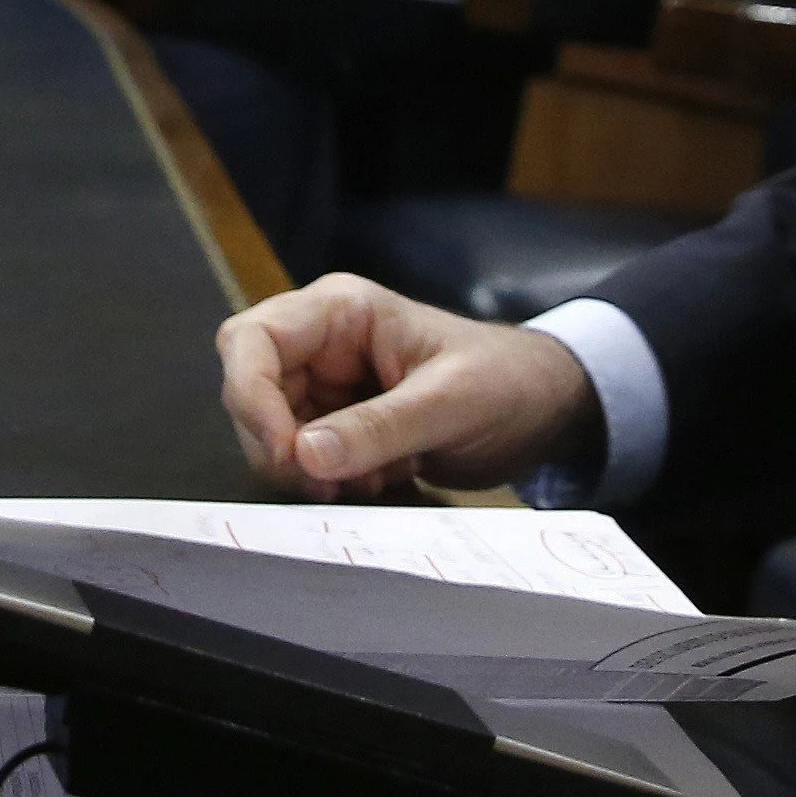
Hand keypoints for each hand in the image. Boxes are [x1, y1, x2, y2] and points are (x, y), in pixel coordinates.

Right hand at [211, 276, 595, 499]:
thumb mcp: (449, 404)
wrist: (544, 409)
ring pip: (273, 435)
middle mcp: (320, 344)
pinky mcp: (339, 426)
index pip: (251, 340)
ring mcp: (326, 386)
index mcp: (339, 311)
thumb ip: (377, 428)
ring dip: (311, 471)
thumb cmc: (506, 383)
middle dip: (281, 446)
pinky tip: (384, 480)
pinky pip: (305, 460)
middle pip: (250, 393)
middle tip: (332, 485)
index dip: (250, 396)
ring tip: (377, 479)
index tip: (286, 453)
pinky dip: (333, 482)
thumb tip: (304, 454)